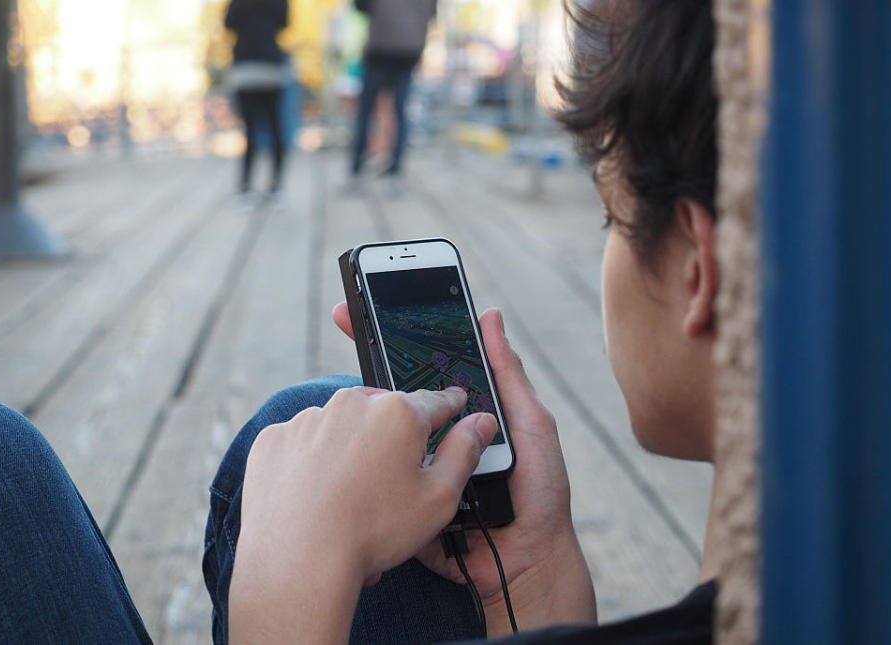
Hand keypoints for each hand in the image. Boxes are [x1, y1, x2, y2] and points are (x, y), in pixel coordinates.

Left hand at [229, 384, 498, 641]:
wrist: (298, 561)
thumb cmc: (373, 531)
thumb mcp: (439, 498)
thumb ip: (464, 453)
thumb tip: (480, 423)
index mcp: (398, 413)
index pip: (435, 400)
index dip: (449, 405)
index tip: (453, 403)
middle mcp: (351, 404)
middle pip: (383, 413)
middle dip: (391, 439)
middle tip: (391, 482)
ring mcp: (308, 419)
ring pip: (340, 427)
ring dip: (349, 450)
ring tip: (349, 500)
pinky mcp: (274, 439)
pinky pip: (301, 443)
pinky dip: (310, 463)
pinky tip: (315, 496)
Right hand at [332, 303, 596, 634]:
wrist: (529, 560)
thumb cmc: (540, 491)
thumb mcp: (531, 423)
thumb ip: (508, 374)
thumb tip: (489, 316)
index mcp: (465, 412)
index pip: (431, 366)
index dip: (405, 335)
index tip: (379, 303)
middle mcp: (438, 433)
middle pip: (400, 391)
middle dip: (374, 356)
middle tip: (350, 316)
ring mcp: (419, 463)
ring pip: (386, 430)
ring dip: (367, 407)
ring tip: (355, 377)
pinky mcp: (406, 495)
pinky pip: (382, 472)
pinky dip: (366, 456)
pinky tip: (350, 436)